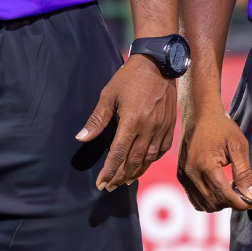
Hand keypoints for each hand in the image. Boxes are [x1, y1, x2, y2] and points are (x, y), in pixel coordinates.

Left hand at [77, 55, 176, 191]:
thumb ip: (97, 120)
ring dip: (135, 172)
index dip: (109, 171)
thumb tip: (81, 138)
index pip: (118, 154)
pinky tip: (143, 164)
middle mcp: (148, 128)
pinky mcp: (170, 126)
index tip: (101, 184)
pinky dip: (151, 161)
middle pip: (133, 161)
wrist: (159, 64)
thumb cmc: (130, 78)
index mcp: (131, 121)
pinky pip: (161, 151)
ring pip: (148, 159)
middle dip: (120, 177)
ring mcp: (162, 128)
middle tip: (110, 186)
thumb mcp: (109, 95)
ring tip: (124, 180)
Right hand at [177, 106, 251, 211]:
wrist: (200, 113)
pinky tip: (218, 188)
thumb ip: (244, 173)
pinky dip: (207, 200)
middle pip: (213, 202)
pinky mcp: (181, 174)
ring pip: (202, 204)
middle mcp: (191, 172)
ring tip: (231, 189)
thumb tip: (251, 196)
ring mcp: (183, 174)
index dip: (239, 203)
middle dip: (231, 203)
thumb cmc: (222, 127)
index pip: (224, 195)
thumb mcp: (239, 146)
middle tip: (243, 194)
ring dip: (219, 203)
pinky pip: (194, 198)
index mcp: (206, 165)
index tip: (251, 203)